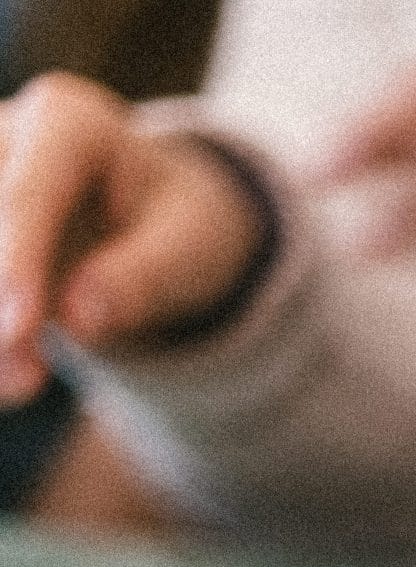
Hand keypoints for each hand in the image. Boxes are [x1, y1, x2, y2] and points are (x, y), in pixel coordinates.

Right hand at [0, 74, 265, 401]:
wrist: (159, 221)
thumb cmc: (180, 226)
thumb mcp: (188, 248)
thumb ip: (140, 278)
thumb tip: (80, 320)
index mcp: (68, 121)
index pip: (28, 193)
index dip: (14, 263)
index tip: (15, 330)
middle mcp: (4, 134)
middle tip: (22, 382)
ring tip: (15, 386)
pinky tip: (4, 382)